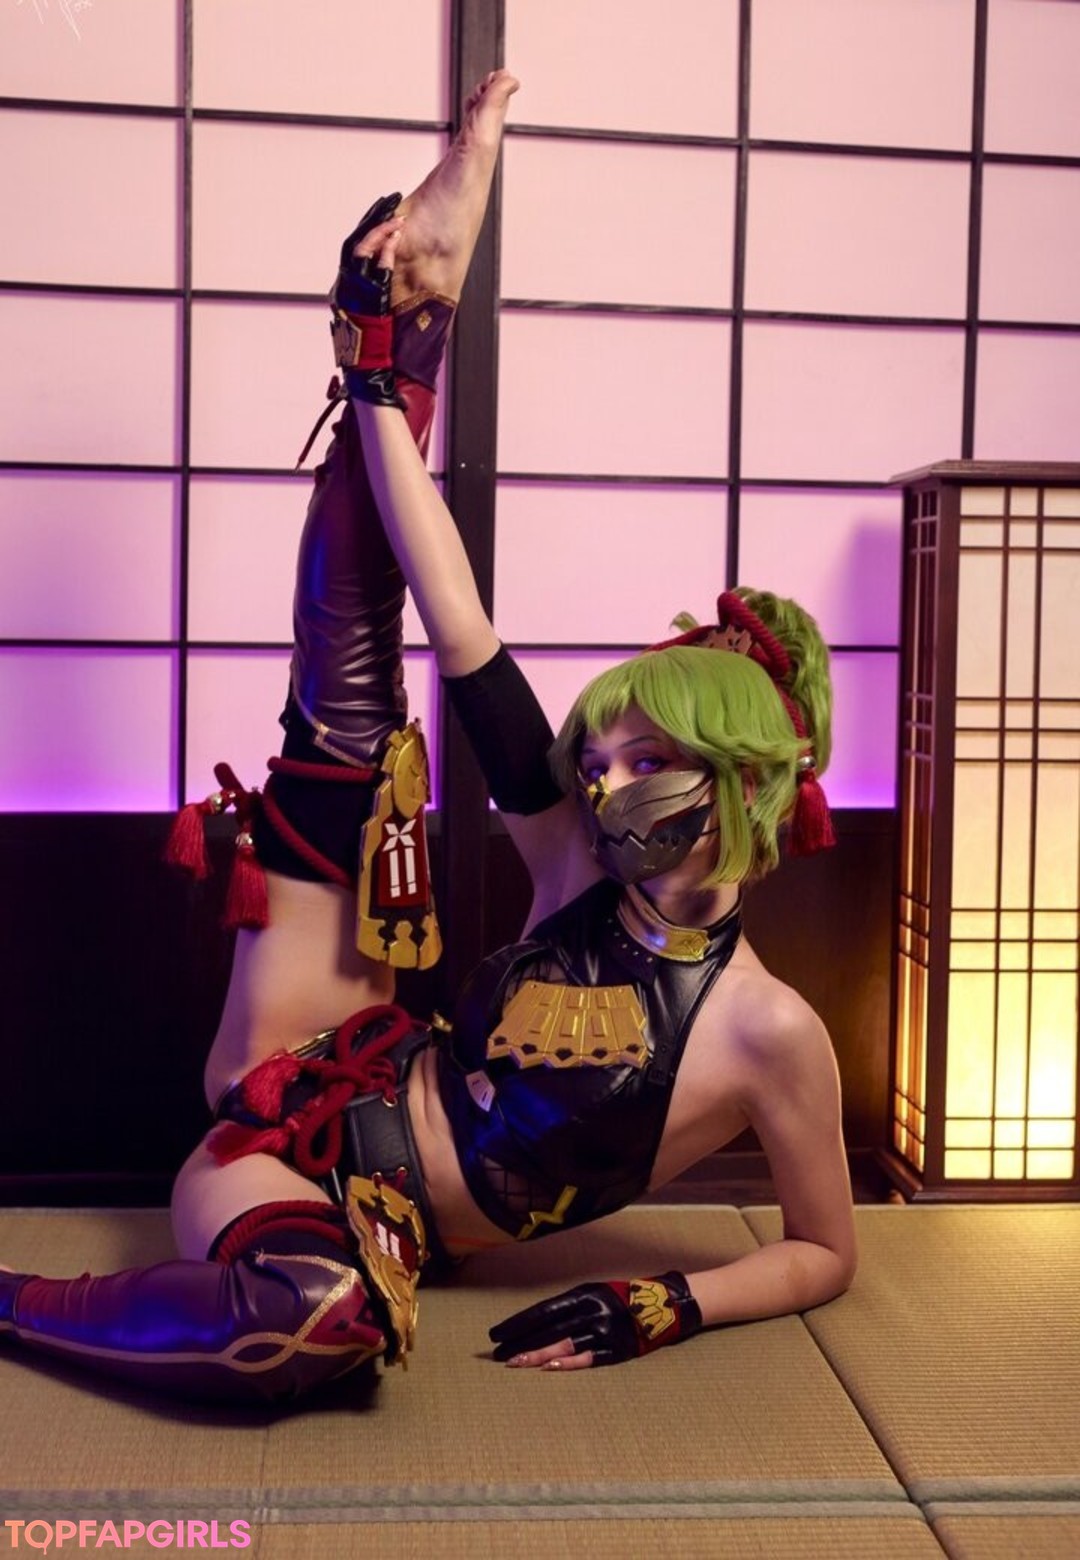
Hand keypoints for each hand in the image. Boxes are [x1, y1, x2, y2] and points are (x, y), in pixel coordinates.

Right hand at [330, 194, 404, 408]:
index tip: (382, 212)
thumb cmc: (371, 353)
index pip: (354, 249)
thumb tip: (385, 289)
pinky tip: (397, 236)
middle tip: (390, 202)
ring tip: (397, 216)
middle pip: (355, 243)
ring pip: (362, 251)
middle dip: (373, 221)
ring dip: (380, 231)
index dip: (368, 228)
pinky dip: (385, 251)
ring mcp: (354, 292)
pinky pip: (375, 269)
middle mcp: (345, 287)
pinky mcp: (367, 299)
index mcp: (345, 289)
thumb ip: (373, 299)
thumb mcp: (368, 320)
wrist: (368, 373)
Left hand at [489, 1270, 701, 1370]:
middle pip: (550, 1329)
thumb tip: (534, 1324)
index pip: (543, 1311)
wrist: (664, 1305)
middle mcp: (593, 1311)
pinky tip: (550, 1368)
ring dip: (538, 1355)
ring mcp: (607, 1331)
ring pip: (565, 1344)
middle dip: (521, 1342)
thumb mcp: (594, 1293)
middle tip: (497, 1354)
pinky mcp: (619, 1350)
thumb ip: (569, 1307)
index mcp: (585, 1294)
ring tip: (515, 1364)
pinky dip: (570, 1362)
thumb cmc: (621, 1298)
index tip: (496, 1334)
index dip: (518, 1323)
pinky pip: (590, 1358)